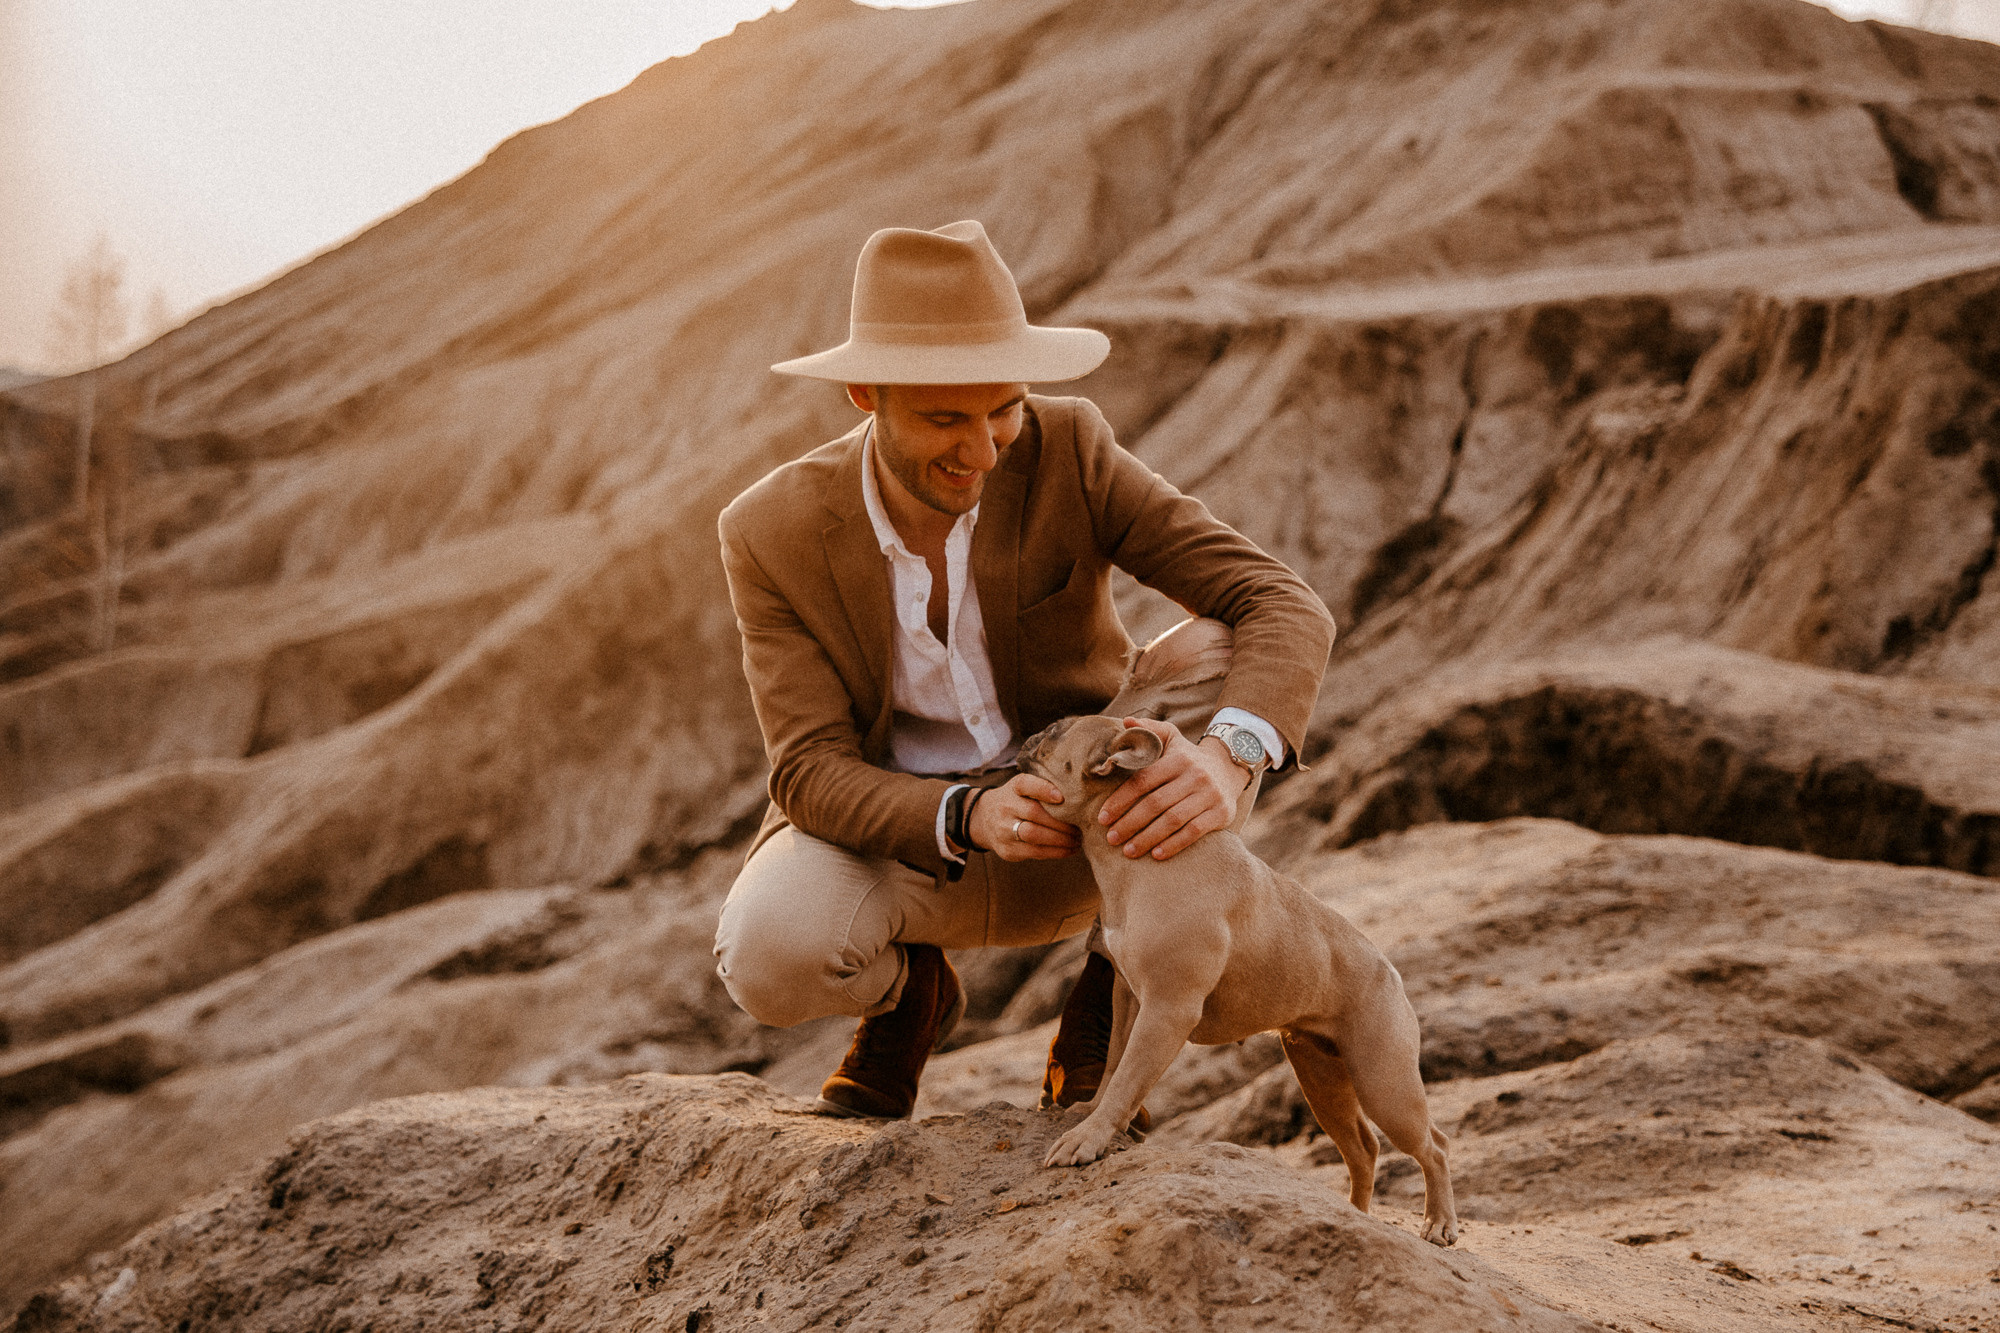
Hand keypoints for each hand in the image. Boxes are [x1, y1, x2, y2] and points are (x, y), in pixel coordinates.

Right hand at [969, 772, 1081, 861]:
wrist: (984, 819)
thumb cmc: (1017, 800)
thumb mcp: (1024, 787)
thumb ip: (1044, 787)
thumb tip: (1079, 795)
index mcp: (1013, 788)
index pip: (1026, 784)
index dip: (1044, 789)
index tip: (1062, 797)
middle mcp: (1005, 807)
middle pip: (1034, 813)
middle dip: (1061, 822)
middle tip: (1080, 826)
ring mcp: (1004, 830)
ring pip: (1034, 835)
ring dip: (1060, 840)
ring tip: (1077, 840)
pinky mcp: (1007, 850)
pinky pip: (1034, 853)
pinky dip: (1056, 852)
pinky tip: (1069, 849)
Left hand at [1096, 717, 1248, 861]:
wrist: (1229, 768)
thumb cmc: (1188, 757)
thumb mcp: (1171, 738)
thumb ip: (1149, 730)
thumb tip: (1125, 723)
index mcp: (1177, 759)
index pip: (1143, 781)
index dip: (1120, 800)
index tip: (1103, 817)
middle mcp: (1194, 776)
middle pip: (1155, 803)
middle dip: (1130, 823)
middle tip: (1111, 838)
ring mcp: (1209, 796)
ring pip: (1173, 820)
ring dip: (1147, 838)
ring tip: (1128, 851)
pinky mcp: (1221, 813)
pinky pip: (1194, 832)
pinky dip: (1174, 845)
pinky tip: (1156, 854)